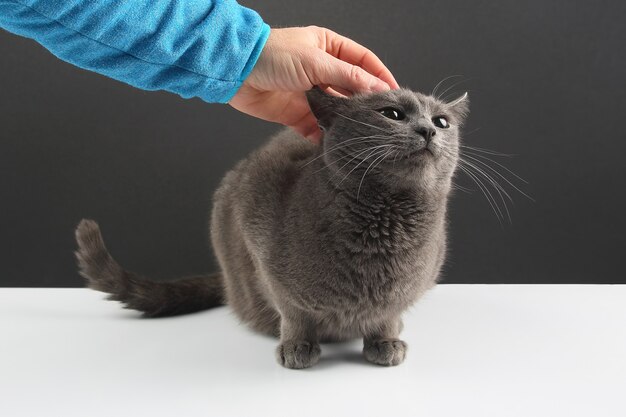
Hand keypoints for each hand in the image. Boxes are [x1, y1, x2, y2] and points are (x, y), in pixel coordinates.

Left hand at [228, 26, 398, 142]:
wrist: (237, 73)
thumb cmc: (273, 56)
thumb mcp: (316, 62)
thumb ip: (348, 77)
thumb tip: (378, 89)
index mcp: (329, 48)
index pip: (364, 62)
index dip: (380, 77)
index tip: (394, 94)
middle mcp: (322, 70)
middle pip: (352, 88)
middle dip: (365, 104)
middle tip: (381, 119)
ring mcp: (310, 93)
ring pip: (337, 110)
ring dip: (346, 121)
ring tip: (361, 134)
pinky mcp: (297, 113)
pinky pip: (317, 127)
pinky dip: (326, 136)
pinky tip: (336, 144)